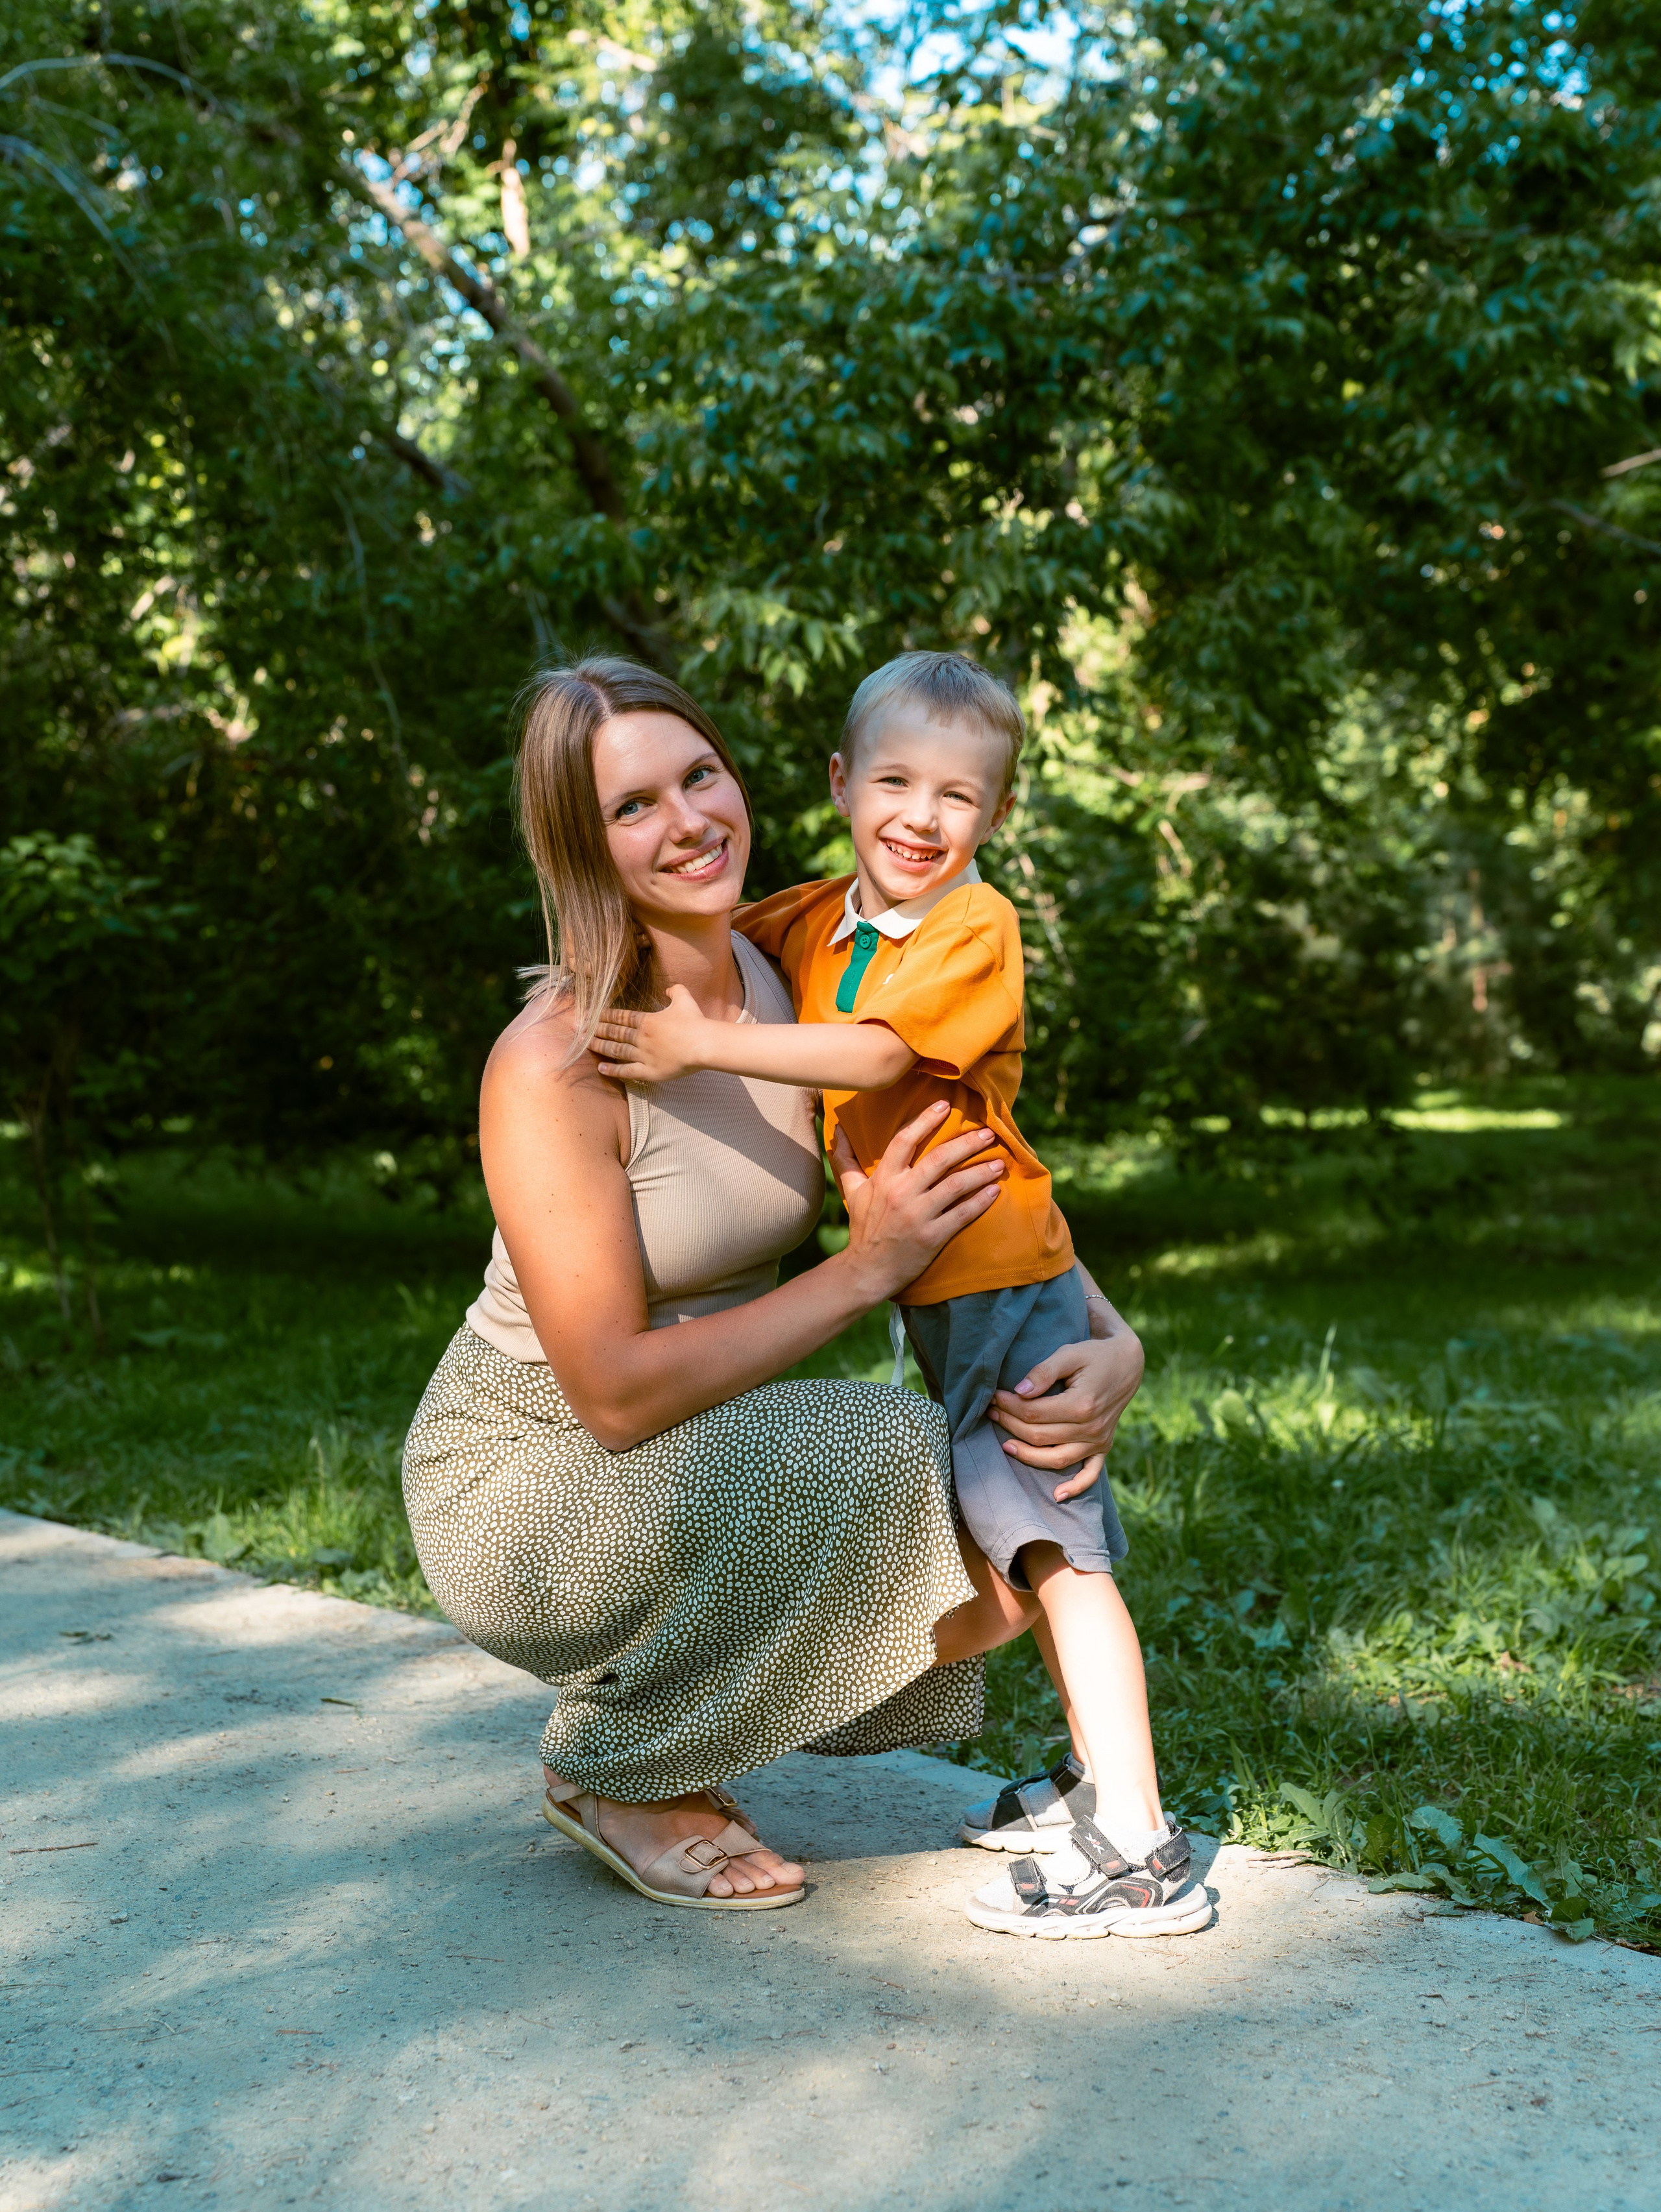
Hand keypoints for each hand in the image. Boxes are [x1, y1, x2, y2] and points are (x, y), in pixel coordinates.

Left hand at [594, 984, 707, 1083]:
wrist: (704, 1044)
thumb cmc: (695, 1021)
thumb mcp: (684, 999)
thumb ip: (675, 991)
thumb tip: (669, 988)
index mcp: (647, 1020)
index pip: (621, 1017)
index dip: (605, 1016)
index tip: (592, 1015)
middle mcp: (641, 1037)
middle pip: (614, 1032)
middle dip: (597, 1030)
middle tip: (580, 1029)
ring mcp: (643, 1055)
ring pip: (616, 1050)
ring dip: (600, 1047)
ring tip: (586, 1045)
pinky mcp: (649, 1071)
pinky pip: (627, 1071)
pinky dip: (613, 1070)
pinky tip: (601, 1069)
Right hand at [831, 1103, 1003, 1305]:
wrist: (867, 1271)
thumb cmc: (863, 1228)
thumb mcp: (851, 1191)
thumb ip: (845, 1159)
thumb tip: (837, 1129)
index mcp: (883, 1179)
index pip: (904, 1140)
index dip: (925, 1120)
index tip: (945, 1105)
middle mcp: (901, 1193)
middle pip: (940, 1158)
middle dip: (968, 1142)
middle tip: (989, 1133)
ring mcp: (918, 1215)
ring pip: (957, 1185)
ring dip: (981, 1171)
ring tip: (1000, 1162)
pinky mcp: (933, 1237)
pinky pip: (963, 1214)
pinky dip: (981, 1201)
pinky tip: (995, 1190)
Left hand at [988, 1303, 1144, 1501]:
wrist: (1126, 1364)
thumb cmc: (1094, 1355)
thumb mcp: (1069, 1354)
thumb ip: (1043, 1372)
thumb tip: (1019, 1392)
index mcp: (1082, 1404)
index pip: (1034, 1413)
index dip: (1009, 1406)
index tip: (994, 1396)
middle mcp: (1092, 1428)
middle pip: (1040, 1436)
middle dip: (1010, 1424)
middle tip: (992, 1412)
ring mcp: (1099, 1441)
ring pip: (1056, 1459)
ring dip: (1027, 1454)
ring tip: (1004, 1444)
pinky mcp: (1104, 1447)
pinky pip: (1090, 1474)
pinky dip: (1075, 1487)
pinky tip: (1057, 1495)